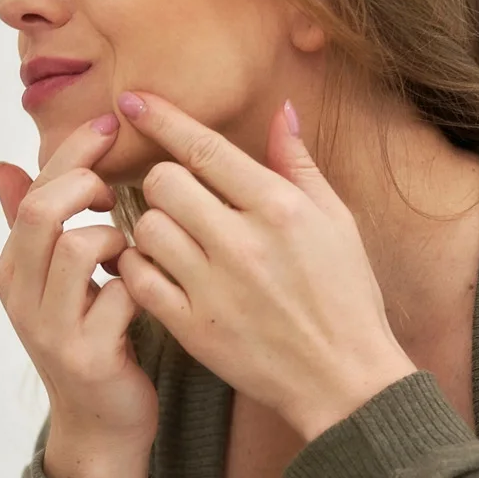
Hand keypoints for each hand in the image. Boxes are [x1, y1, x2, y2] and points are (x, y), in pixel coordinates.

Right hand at [0, 113, 157, 477]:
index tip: (109, 128)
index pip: (33, 192)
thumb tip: (3, 166)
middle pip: (42, 212)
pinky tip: (147, 292)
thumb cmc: (89, 339)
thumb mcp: (53, 282)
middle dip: (86, 183)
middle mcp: (21, 298)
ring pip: (79, 248)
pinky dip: (140, 283)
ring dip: (117, 237)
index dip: (72, 154)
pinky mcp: (88, 356)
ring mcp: (51, 329)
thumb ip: (32, 226)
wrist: (100, 424)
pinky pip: (120, 293)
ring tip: (130, 251)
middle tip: (116, 189)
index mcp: (11, 271)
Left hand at [113, 93, 416, 441]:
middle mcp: (242, 243)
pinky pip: (140, 280)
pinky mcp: (194, 328)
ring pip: (145, 229)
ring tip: (173, 238)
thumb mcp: (337, 221)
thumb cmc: (345, 295)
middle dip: (162, 182)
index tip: (133, 100)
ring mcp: (214, 288)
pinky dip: (138, 269)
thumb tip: (281, 112)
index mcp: (278, 208)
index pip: (204, 148)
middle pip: (163, 183)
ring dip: (150, 227)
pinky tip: (158, 269)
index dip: (162, 119)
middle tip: (177, 198)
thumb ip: (299, 166)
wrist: (343, 377)